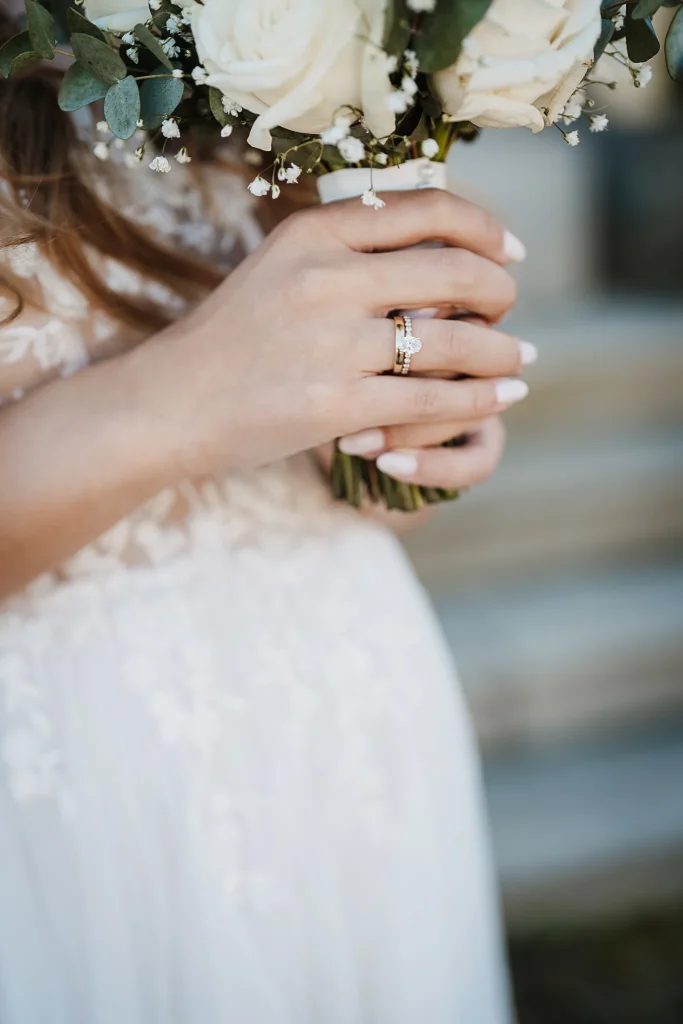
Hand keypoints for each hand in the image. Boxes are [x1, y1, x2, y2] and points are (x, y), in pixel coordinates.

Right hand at [152, 188, 525, 477]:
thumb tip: (435, 247)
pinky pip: (435, 398)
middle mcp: (327, 277)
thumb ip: (347, 248)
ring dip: (502, 351)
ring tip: (520, 359)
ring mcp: (333, 343)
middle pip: (455, 271)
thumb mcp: (281, 266)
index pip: (428, 208)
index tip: (509, 251)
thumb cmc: (232, 337)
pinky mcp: (338, 404)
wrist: (172, 402)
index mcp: (315, 230)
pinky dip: (482, 397)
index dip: (485, 228)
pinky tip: (504, 396)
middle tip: (510, 309)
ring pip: (455, 340)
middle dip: (500, 291)